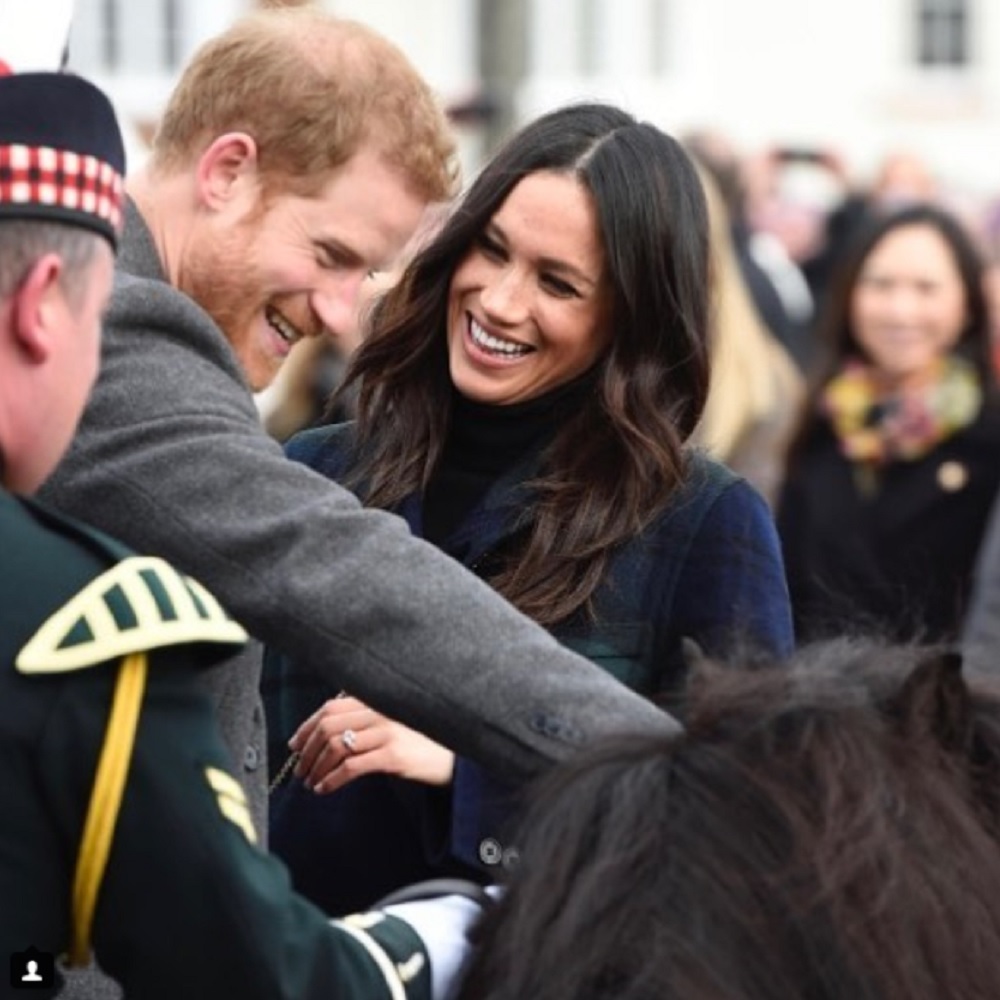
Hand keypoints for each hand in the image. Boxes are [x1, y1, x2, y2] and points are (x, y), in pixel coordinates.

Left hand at [288, 696, 454, 793]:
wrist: (453, 758)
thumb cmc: (418, 742)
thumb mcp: (390, 724)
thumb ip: (363, 720)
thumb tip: (322, 733)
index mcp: (376, 700)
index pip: (330, 707)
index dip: (307, 726)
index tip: (294, 745)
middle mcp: (379, 711)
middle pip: (328, 726)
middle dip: (307, 751)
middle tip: (300, 770)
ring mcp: (386, 731)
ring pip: (336, 746)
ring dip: (316, 767)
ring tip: (311, 783)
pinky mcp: (393, 754)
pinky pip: (351, 767)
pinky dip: (331, 779)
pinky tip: (324, 789)